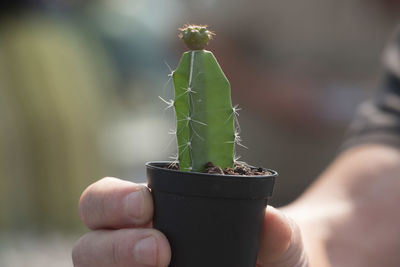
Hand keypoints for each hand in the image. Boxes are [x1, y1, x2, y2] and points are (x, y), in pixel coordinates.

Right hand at [72, 178, 308, 266]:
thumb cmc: (267, 253)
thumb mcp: (279, 242)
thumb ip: (279, 232)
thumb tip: (270, 222)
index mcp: (152, 213)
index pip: (106, 199)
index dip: (115, 200)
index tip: (146, 203)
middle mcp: (131, 246)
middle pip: (90, 243)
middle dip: (115, 245)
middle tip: (158, 250)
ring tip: (162, 266)